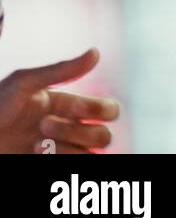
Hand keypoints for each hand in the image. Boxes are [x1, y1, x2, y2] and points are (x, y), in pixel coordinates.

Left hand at [0, 47, 120, 153]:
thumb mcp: (25, 83)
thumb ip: (62, 70)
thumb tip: (96, 52)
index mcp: (68, 108)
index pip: (108, 110)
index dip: (94, 108)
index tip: (64, 105)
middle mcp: (69, 131)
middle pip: (104, 135)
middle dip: (77, 130)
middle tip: (45, 126)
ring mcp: (60, 153)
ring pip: (92, 153)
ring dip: (65, 146)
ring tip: (35, 142)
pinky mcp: (51, 165)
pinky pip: (76, 165)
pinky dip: (58, 158)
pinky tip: (33, 152)